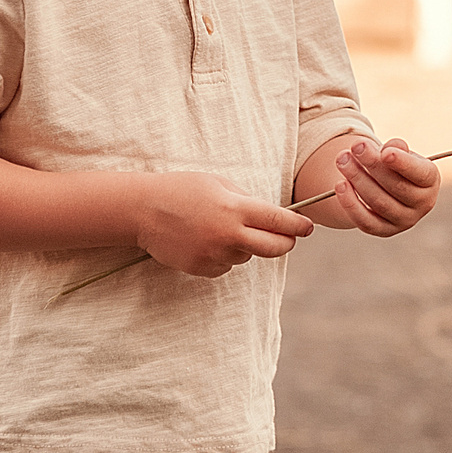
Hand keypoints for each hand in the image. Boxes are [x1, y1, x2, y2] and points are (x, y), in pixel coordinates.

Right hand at [136, 172, 313, 277]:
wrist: (143, 211)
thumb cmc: (182, 190)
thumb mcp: (218, 183)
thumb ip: (247, 200)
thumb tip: (271, 217)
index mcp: (235, 209)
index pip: (279, 222)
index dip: (298, 226)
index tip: (308, 228)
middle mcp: (229, 235)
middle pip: (274, 248)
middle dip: (286, 243)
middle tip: (288, 237)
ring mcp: (216, 255)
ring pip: (248, 255)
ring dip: (246, 245)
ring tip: (220, 227)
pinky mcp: (203, 269)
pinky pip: (227, 265)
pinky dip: (225, 255)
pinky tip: (206, 240)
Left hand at [329, 136, 440, 237]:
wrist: (388, 186)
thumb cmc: (396, 164)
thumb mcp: (400, 152)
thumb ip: (396, 147)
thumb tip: (388, 149)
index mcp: (430, 181)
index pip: (419, 173)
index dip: (402, 163)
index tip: (385, 152)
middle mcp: (423, 204)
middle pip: (396, 186)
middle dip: (372, 165)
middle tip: (355, 147)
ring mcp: (405, 221)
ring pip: (379, 203)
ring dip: (358, 180)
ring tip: (342, 160)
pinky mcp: (385, 231)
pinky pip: (366, 222)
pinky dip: (351, 204)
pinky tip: (340, 185)